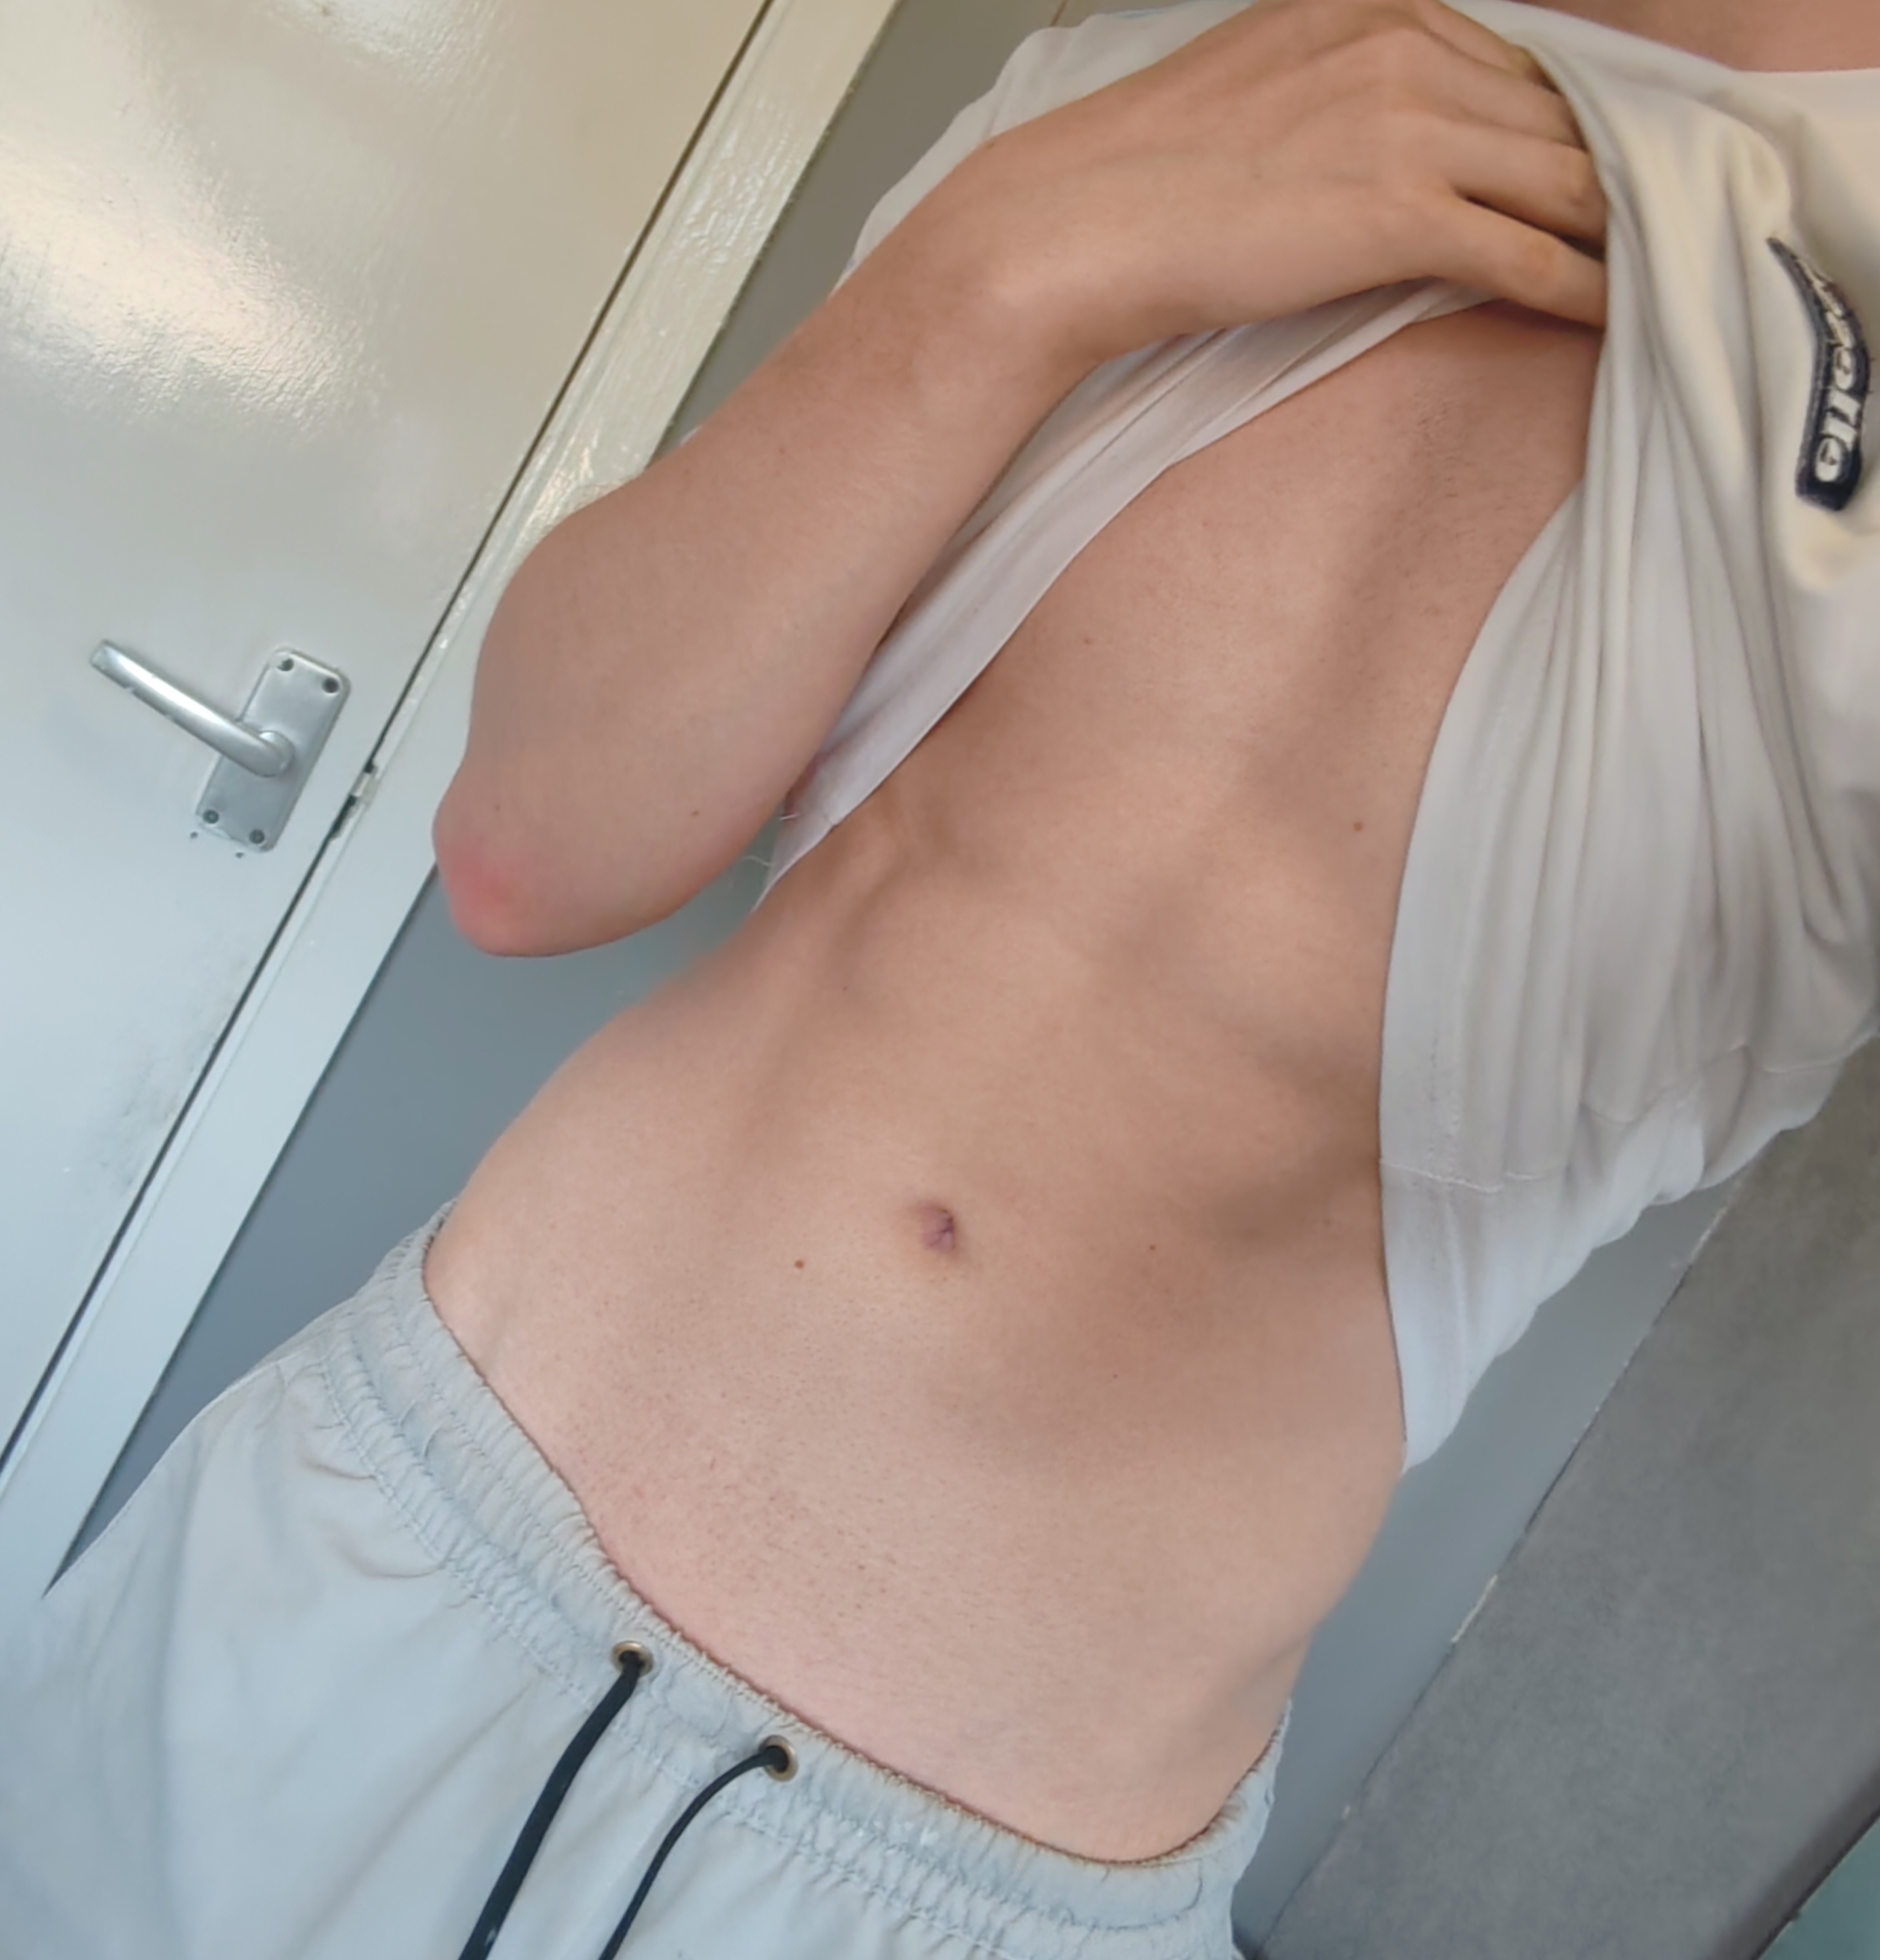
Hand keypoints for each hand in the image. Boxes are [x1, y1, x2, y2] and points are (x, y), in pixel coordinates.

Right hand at [898, 0, 1606, 376]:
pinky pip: (1529, 252)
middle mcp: (1403, 48)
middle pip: (1550, 119)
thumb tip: (1381, 147)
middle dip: (1606, 177)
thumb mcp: (1256, 92)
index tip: (1584, 176)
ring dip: (1613, 233)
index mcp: (1368, 9)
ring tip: (1649, 275)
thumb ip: (1337, 94)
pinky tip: (1613, 312)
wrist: (1073, 225)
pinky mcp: (1400, 212)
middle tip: (1650, 231)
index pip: (1507, 67)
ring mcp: (1408, 126)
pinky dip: (1582, 285)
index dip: (1554, 131)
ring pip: (1559, 180)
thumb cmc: (1141, 179)